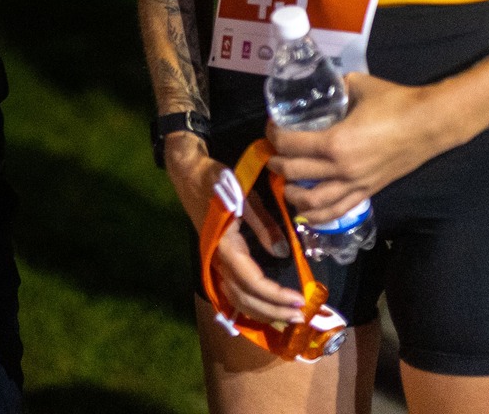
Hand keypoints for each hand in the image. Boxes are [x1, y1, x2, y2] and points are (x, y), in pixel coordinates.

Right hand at [163, 138, 307, 324]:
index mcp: (225, 246)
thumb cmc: (217, 180)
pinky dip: (249, 304)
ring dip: (261, 311)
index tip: (299, 300)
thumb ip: (264, 225)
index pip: (252, 281)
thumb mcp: (246, 196)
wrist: (188, 173)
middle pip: (243, 298)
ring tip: (286, 316)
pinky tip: (265, 309)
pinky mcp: (216, 260)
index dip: (275, 295)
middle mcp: (217, 260)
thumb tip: (282, 254)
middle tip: (300, 315)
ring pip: (235, 299)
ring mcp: (214, 262)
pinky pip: (231, 291)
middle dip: (272, 310)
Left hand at [266, 73, 441, 226]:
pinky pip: (338, 211)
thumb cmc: (395, 102)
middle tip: (273, 153)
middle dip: (276, 163)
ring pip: (312, 201)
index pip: (289, 144)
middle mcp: (341, 168)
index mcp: (335, 141)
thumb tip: (322, 86)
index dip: (273, 135)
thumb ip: (336, 88)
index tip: (271, 127)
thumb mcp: (358, 85)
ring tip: (285, 184)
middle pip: (294, 172)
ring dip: (292, 194)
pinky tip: (305, 213)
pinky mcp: (368, 192)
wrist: (430, 124)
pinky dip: (317, 216)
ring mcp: (355, 183)